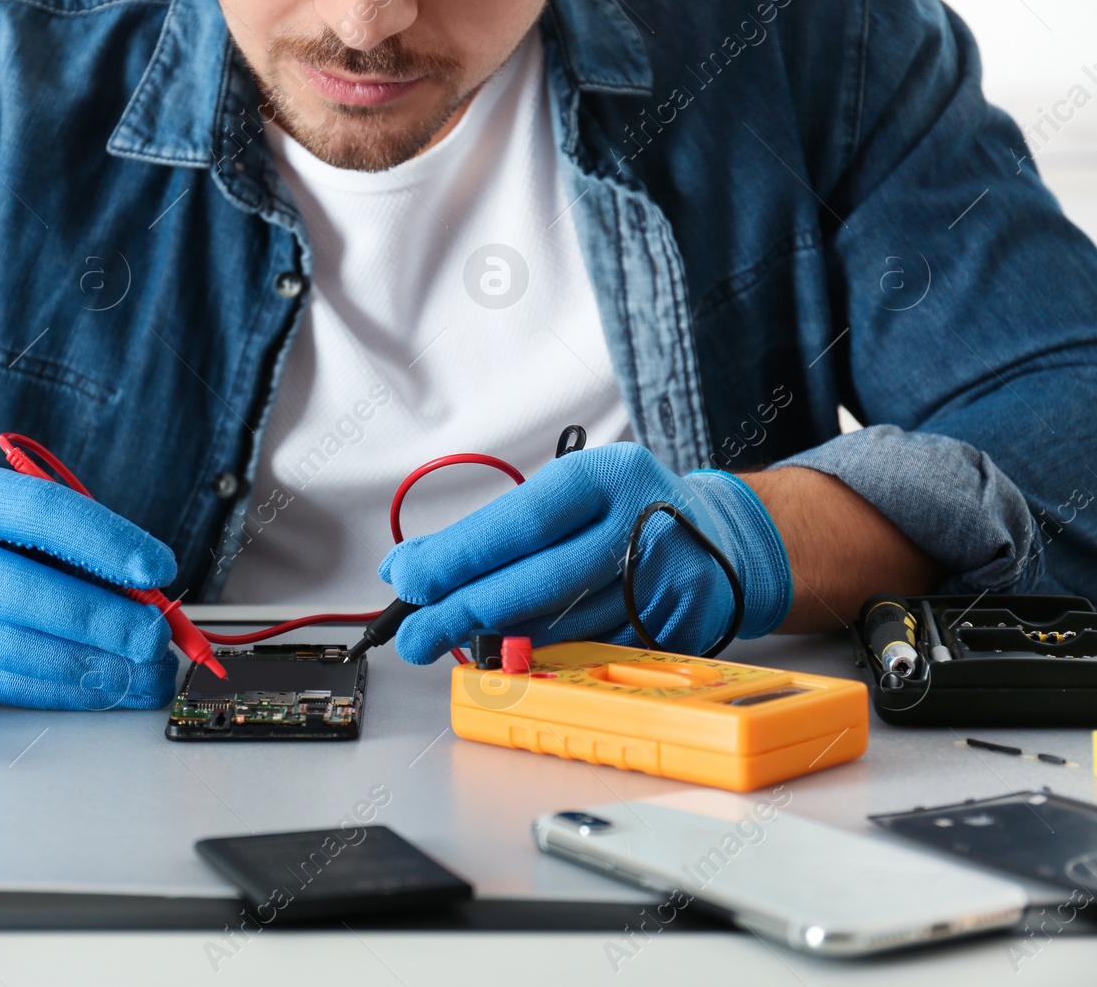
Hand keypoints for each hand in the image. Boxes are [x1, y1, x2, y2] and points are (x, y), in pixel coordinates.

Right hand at [0, 464, 178, 708]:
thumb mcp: (2, 507)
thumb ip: (65, 541)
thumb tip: (143, 591)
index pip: (37, 513)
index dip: (103, 542)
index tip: (158, 567)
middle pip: (21, 592)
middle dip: (100, 620)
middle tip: (154, 635)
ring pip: (10, 649)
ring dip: (88, 668)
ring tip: (143, 673)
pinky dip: (59, 691)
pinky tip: (103, 689)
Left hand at [378, 442, 792, 661]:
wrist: (726, 536)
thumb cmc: (625, 510)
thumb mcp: (566, 495)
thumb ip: (492, 529)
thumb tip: (408, 566)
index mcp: (608, 475)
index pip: (521, 521)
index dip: (459, 556)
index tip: (408, 580)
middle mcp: (644, 524)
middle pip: (539, 581)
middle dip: (464, 612)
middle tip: (412, 633)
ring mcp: (668, 582)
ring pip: (563, 626)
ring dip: (497, 641)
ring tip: (449, 642)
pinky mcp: (680, 629)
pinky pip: (593, 654)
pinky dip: (545, 658)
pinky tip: (511, 654)